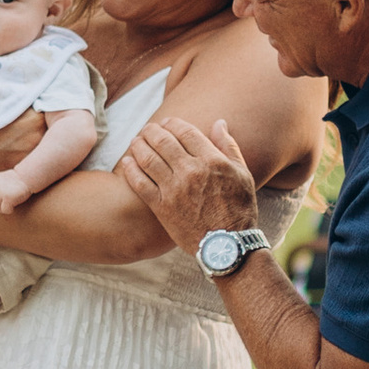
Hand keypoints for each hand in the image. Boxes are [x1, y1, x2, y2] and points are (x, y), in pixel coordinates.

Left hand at [0, 168, 27, 216]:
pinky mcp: (7, 198)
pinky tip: (14, 205)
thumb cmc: (16, 180)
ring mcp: (0, 192)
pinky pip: (5, 210)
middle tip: (6, 204)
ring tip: (10, 205)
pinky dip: (9, 210)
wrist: (27, 177)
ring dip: (3, 209)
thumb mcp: (1, 180)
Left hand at [122, 112, 257, 245]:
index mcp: (211, 161)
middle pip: (163, 141)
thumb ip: (228, 146)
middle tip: (147, 129)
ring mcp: (174, 189)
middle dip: (152, 131)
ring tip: (136, 141)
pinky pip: (140, 183)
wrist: (227, 245)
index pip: (185, 131)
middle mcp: (191, 171)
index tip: (167, 122)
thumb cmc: (238, 209)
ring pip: (148, 158)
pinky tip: (127, 162)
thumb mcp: (242, 174)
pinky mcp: (162, 207)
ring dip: (139, 145)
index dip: (172, 123)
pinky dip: (131, 169)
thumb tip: (218, 123)